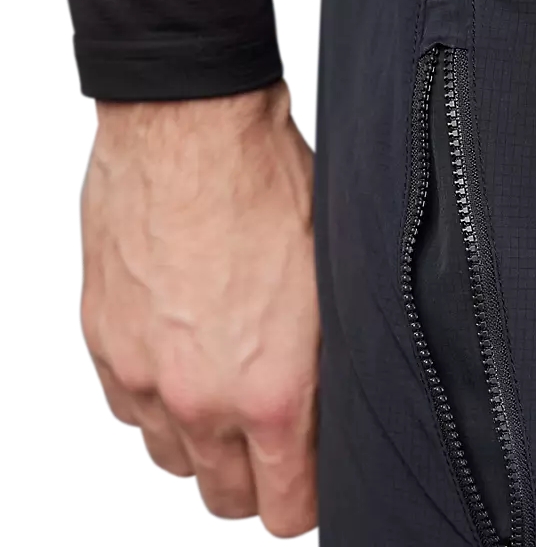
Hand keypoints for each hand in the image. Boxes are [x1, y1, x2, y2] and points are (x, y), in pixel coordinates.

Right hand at [80, 82, 318, 536]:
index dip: (303, 497)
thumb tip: (326, 406)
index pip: (285, 507)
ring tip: (227, 389)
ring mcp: (143, 373)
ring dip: (203, 441)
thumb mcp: (332, 282)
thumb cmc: (268, 186)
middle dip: (256, 476)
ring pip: (173, 458)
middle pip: (226, 496)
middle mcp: (199, 397)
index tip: (308, 475)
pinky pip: (129, 410)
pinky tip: (182, 357)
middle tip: (273, 436)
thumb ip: (324, 366)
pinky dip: (156, 400)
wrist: (193, 128)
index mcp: (272, 391)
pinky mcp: (103, 340)